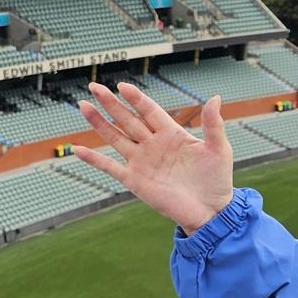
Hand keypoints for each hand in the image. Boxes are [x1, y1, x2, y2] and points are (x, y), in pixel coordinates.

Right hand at [74, 81, 233, 233]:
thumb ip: (213, 124)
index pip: (149, 111)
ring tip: (84, 106)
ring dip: (98, 123)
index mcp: (172, 134)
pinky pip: (110, 167)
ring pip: (115, 138)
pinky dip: (94, 159)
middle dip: (110, 103)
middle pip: (127, 119)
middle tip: (93, 86)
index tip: (122, 86)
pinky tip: (78, 149)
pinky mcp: (135, 180)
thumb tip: (216, 97)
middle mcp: (153, 145)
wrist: (211, 211)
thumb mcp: (219, 149)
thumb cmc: (217, 180)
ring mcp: (142, 162)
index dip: (136, 98)